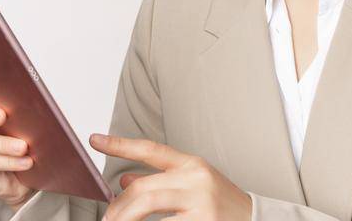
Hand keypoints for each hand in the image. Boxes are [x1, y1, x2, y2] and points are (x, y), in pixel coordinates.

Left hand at [92, 133, 251, 220]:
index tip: (94, 140)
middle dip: (118, 206)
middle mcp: (196, 179)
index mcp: (192, 165)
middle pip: (143, 187)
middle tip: (106, 219)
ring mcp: (200, 201)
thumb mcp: (193, 186)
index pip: (150, 149)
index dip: (120, 144)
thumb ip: (160, 182)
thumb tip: (124, 180)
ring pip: (148, 205)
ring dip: (125, 219)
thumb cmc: (221, 206)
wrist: (257, 220)